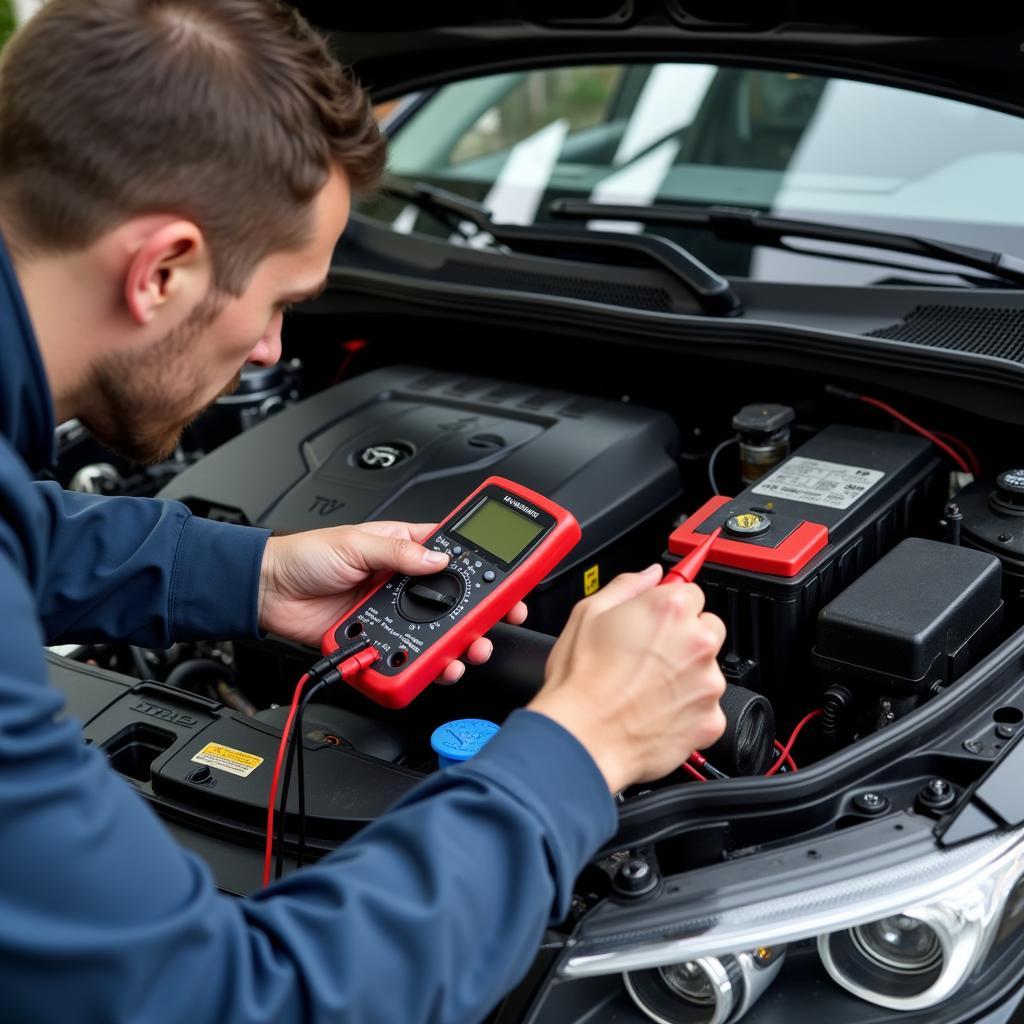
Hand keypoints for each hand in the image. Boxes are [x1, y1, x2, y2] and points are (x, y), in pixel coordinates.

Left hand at [258, 521, 526, 683]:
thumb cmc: (306, 556)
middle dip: (482, 615)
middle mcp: (405, 584)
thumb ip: (399, 552)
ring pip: (438, 633)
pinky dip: (424, 666)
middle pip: (456, 602)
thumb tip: (439, 559)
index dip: (487, 566)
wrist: (267, 591)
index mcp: (406, 549)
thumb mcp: (356, 543)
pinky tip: (434, 667)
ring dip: (458, 645)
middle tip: (499, 623)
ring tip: (468, 651)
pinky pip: (409, 657)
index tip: (512, 577)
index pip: (456, 556)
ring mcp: (394, 614)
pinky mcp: (379, 641)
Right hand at [527, 565, 725, 792]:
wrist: (582, 737)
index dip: (670, 608)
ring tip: (646, 688)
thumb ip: (627, 585)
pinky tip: (655, 711)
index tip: (657, 621)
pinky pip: (707, 708)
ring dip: (687, 675)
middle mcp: (697, 641)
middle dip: (685, 638)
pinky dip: (687, 710)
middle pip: (708, 628)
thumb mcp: (588, 613)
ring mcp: (708, 683)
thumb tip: (650, 574)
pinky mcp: (711, 720)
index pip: (692, 592)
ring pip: (707, 670)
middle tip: (649, 657)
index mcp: (670, 608)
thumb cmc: (580, 680)